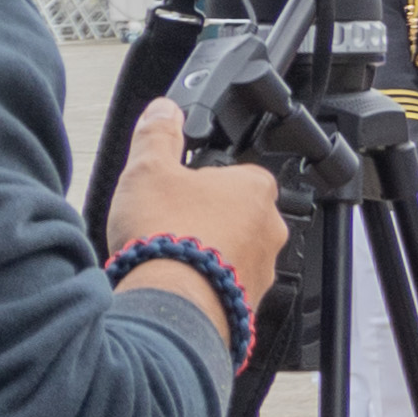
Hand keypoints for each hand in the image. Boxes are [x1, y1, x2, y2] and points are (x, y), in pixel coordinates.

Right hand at [112, 103, 290, 324]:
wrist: (170, 305)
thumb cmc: (166, 237)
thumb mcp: (148, 170)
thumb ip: (158, 135)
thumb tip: (164, 111)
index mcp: (255, 189)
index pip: (236, 173)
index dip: (203, 179)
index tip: (179, 188)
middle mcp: (269, 230)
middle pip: (236, 215)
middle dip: (205, 218)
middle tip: (169, 224)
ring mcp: (262, 271)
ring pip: (233, 253)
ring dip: (207, 254)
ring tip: (170, 257)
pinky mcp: (247, 305)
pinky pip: (226, 288)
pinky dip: (205, 286)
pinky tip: (177, 285)